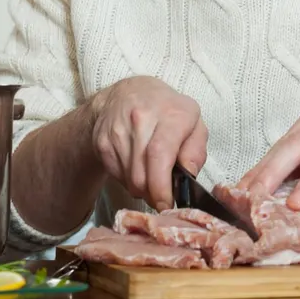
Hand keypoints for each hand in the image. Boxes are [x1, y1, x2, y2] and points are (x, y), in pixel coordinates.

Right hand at [91, 76, 207, 211]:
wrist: (127, 93)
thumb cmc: (168, 111)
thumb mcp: (194, 123)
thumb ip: (196, 151)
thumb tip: (188, 176)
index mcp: (171, 113)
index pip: (160, 154)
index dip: (162, 186)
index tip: (167, 204)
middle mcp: (141, 118)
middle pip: (142, 174)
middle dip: (153, 194)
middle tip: (162, 196)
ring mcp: (118, 130)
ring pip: (129, 179)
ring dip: (142, 189)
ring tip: (151, 178)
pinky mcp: (102, 142)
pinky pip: (116, 175)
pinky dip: (128, 181)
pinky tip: (137, 167)